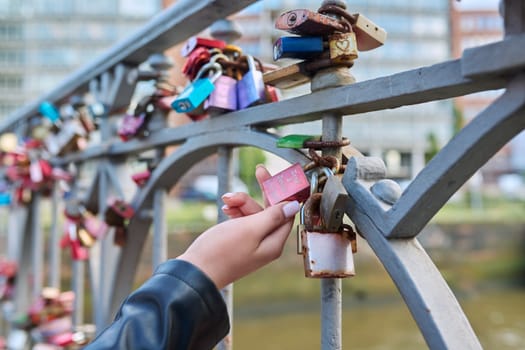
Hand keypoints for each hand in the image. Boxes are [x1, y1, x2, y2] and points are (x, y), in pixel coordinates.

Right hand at [177, 165, 299, 288]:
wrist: (194, 273)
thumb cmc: (221, 252)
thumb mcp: (250, 229)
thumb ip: (273, 216)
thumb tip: (294, 206)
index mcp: (274, 243)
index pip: (286, 211)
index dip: (280, 192)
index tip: (270, 175)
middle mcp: (266, 245)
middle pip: (270, 211)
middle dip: (258, 194)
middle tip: (258, 171)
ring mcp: (252, 245)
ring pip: (254, 215)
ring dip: (242, 203)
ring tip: (226, 200)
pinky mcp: (238, 244)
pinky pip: (243, 223)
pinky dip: (236, 213)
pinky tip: (226, 208)